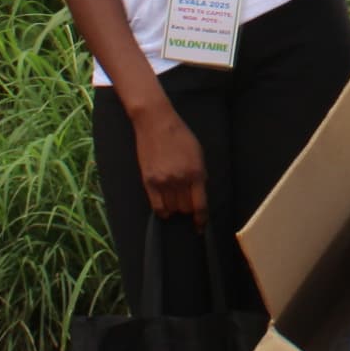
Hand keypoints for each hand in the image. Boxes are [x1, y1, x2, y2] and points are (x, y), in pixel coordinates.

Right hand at [133, 101, 208, 224]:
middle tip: (187, 204)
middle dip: (188, 209)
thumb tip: (199, 193)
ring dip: (175, 208)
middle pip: (185, 208)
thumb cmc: (180, 136)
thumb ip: (200, 174)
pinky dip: (163, 211)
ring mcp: (163, 182)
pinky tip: (166, 209)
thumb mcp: (198, 153)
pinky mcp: (148, 181)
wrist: (156, 123)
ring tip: (175, 200)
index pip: (200, 205)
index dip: (201, 219)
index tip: (200, 226)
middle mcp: (180, 180)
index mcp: (196, 173)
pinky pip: (157, 206)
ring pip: (171, 209)